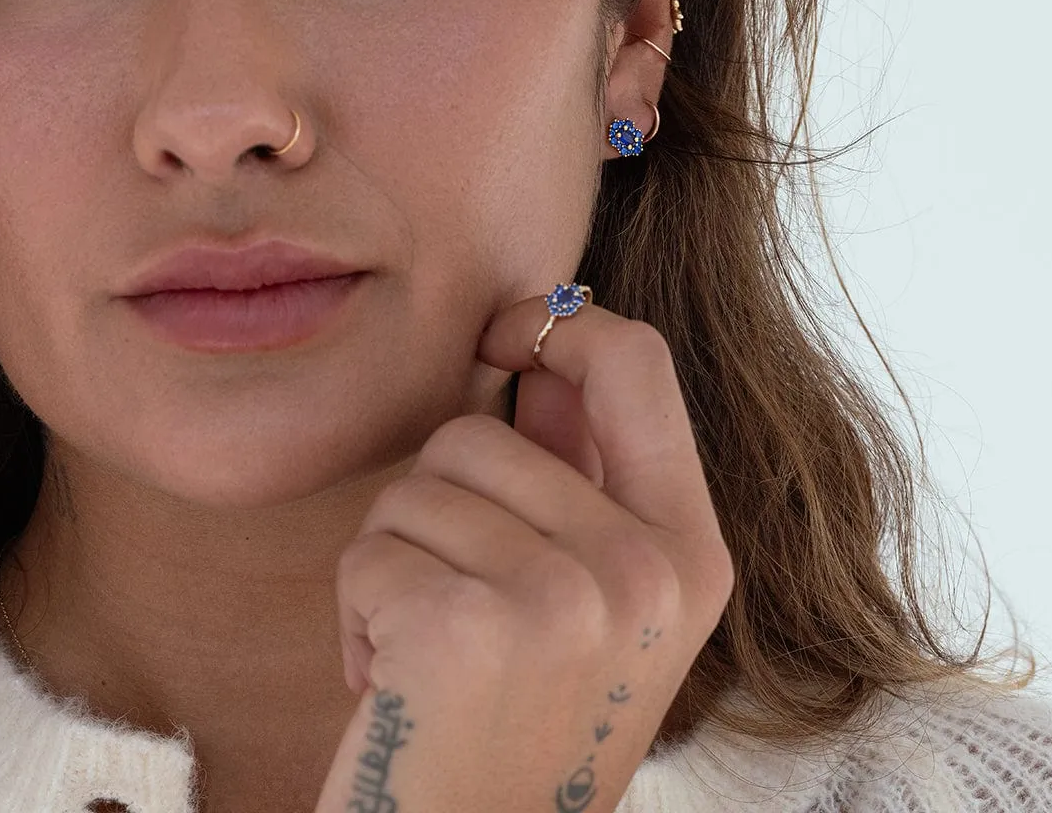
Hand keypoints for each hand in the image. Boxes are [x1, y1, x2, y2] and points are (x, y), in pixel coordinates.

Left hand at [312, 290, 735, 812]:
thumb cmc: (517, 726)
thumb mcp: (588, 602)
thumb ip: (578, 475)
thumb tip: (543, 362)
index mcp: (691, 553)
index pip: (638, 366)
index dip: (560, 325)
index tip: (502, 341)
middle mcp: (645, 571)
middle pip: (483, 431)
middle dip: (439, 508)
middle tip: (460, 606)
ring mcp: (563, 600)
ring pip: (417, 486)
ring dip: (398, 563)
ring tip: (433, 651)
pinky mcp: (466, 628)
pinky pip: (371, 550)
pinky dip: (360, 612)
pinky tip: (395, 684)